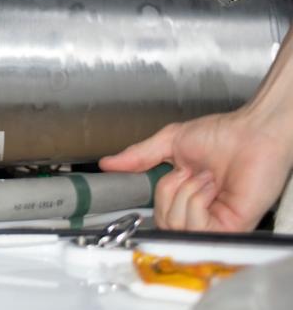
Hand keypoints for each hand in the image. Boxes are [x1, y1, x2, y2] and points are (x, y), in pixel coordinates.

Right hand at [99, 109, 292, 231]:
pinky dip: (196, 202)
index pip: (158, 215)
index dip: (156, 196)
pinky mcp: (232, 227)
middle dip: (167, 192)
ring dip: (183, 194)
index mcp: (187, 196)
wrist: (253, 131)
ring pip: (177, 226)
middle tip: (186, 173)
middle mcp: (202, 213)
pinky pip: (197, 228)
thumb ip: (138, 156)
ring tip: (203, 177)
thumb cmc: (223, 133)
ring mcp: (216, 222)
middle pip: (163, 223)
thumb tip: (107, 164)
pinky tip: (210, 186)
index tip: (165, 174)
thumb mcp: (170, 142)